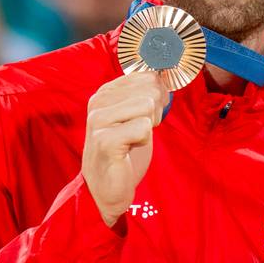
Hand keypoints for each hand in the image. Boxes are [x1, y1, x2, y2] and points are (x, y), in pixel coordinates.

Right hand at [81, 73, 166, 227]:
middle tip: (138, 131)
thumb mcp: (135, 116)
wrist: (108, 186)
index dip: (157, 97)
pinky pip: (144, 127)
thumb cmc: (125, 151)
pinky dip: (144, 140)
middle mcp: (98, 102)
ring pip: (147, 105)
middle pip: (150, 89)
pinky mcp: (105, 140)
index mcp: (105, 92)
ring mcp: (99, 120)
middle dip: (154, 113)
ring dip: (148, 127)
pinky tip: (129, 148)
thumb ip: (147, 94)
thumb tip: (165, 77)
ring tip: (132, 139)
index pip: (146, 76)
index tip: (145, 116)